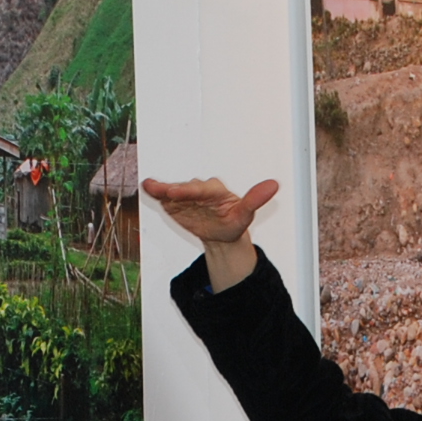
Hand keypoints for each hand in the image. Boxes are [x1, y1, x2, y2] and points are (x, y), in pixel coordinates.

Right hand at [140, 175, 278, 290]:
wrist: (221, 235)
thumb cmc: (233, 223)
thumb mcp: (245, 215)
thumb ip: (255, 200)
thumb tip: (274, 185)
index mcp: (216, 190)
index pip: (201, 189)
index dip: (190, 190)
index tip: (179, 192)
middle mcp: (199, 189)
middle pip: (185, 188)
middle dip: (174, 190)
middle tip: (164, 191)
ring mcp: (186, 195)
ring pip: (172, 191)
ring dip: (161, 190)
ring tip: (151, 187)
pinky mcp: (175, 203)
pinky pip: (164, 197)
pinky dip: (156, 192)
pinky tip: (147, 187)